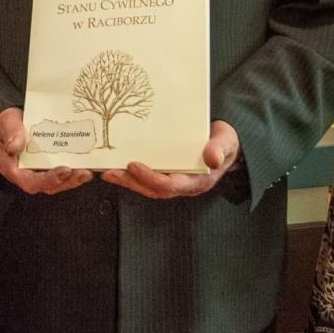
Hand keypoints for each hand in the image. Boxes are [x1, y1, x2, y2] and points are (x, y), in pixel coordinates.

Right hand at [0, 107, 92, 194]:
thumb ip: (11, 134)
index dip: (48, 180)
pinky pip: (62, 173)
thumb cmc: (6, 126)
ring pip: (57, 182)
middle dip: (67, 181)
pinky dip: (74, 171)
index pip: (30, 181)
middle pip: (48, 186)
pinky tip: (85, 165)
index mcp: (13, 168)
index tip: (64, 171)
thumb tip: (15, 147)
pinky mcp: (49, 166)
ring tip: (87, 172)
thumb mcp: (6, 124)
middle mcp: (27, 174)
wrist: (9, 124)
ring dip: (73, 179)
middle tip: (83, 172)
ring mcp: (39, 172)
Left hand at [101, 119, 239, 198]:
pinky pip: (147, 178)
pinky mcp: (167, 173)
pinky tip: (116, 167)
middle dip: (131, 182)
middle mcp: (183, 185)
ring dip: (127, 181)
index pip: (170, 185)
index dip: (150, 177)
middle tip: (110, 172)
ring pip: (147, 186)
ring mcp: (174, 181)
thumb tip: (212, 158)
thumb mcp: (226, 142)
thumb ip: (219, 149)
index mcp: (197, 182)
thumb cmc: (225, 143)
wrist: (226, 144)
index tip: (133, 165)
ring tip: (107, 172)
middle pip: (153, 189)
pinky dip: (131, 175)